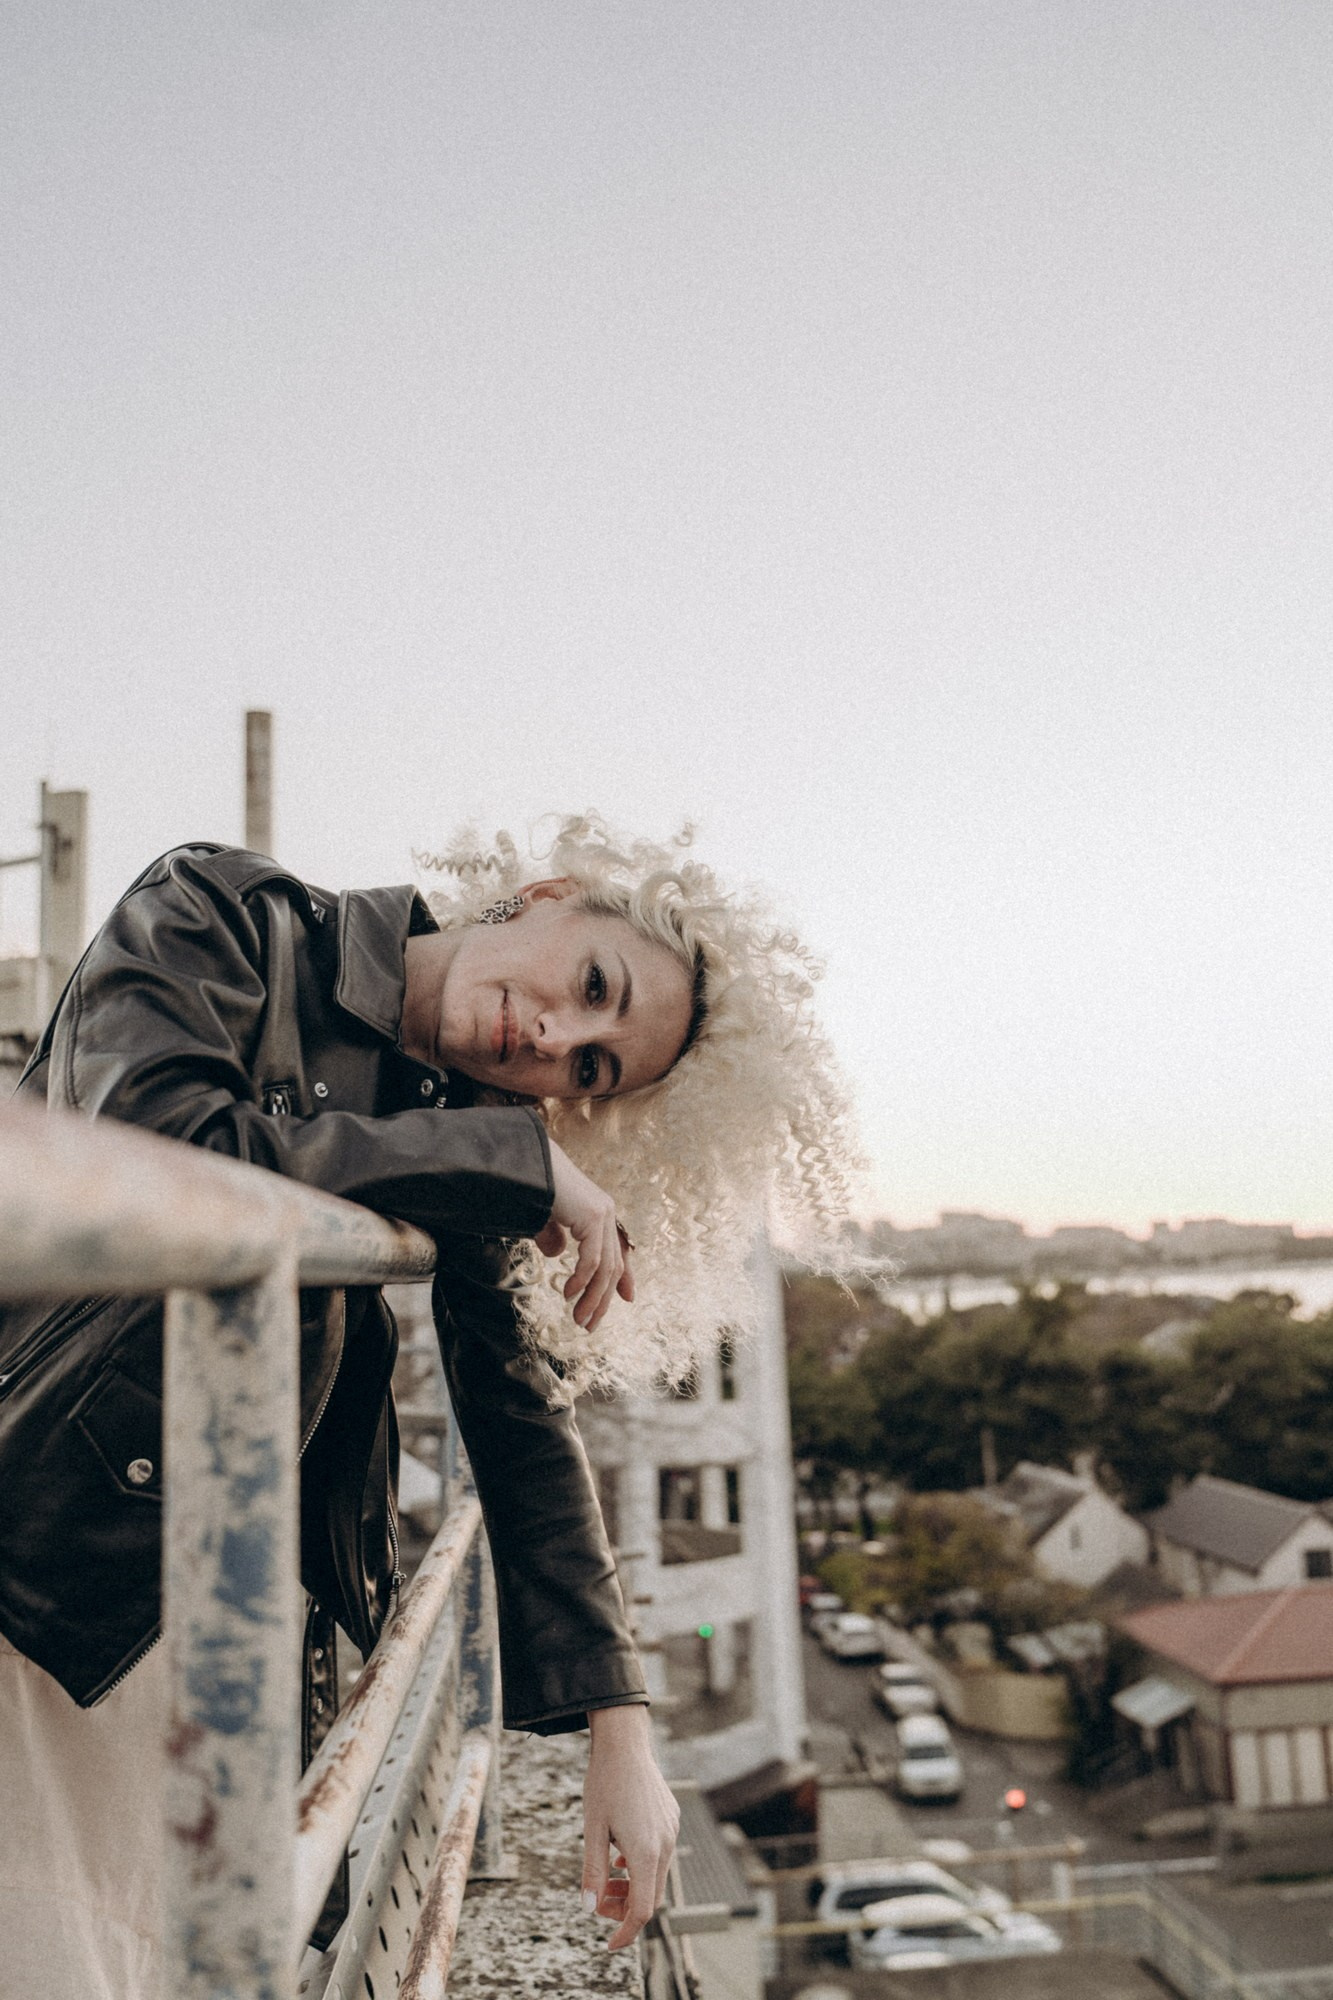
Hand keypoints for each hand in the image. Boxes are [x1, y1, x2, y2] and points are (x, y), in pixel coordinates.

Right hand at [534, 1141, 634, 1331]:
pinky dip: (581, 1281)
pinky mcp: (592, 1217)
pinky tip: (569, 1294)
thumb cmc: (534, 1186)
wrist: (528, 1163)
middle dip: (602, 1298)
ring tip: (580, 1319)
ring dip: (591, 1298)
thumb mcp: (547, 1218)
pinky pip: (591, 1260)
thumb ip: (555, 1236)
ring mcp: (602, 1214)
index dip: (624, 1276)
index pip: (618, 1251)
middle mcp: (606, 1213)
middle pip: (613, 1266)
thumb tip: (556, 1254)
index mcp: (600, 1212)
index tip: (627, 1298)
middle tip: (590, 1323)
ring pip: (604, 1269)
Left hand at [582, 1703, 678, 1949]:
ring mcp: (672, 1830)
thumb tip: (590, 1908)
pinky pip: (660, 1855)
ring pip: (657, 1876)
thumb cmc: (604, 1784)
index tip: (609, 1943)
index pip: (642, 1910)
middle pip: (652, 1897)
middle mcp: (666, 1844)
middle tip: (599, 1901)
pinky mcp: (671, 1819)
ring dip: (633, 1887)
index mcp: (647, 1852)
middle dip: (626, 1908)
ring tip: (608, 1878)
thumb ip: (592, 1872)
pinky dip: (641, 1866)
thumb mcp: (592, 1830)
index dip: (625, 1932)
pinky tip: (620, 1855)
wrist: (625, 1743)